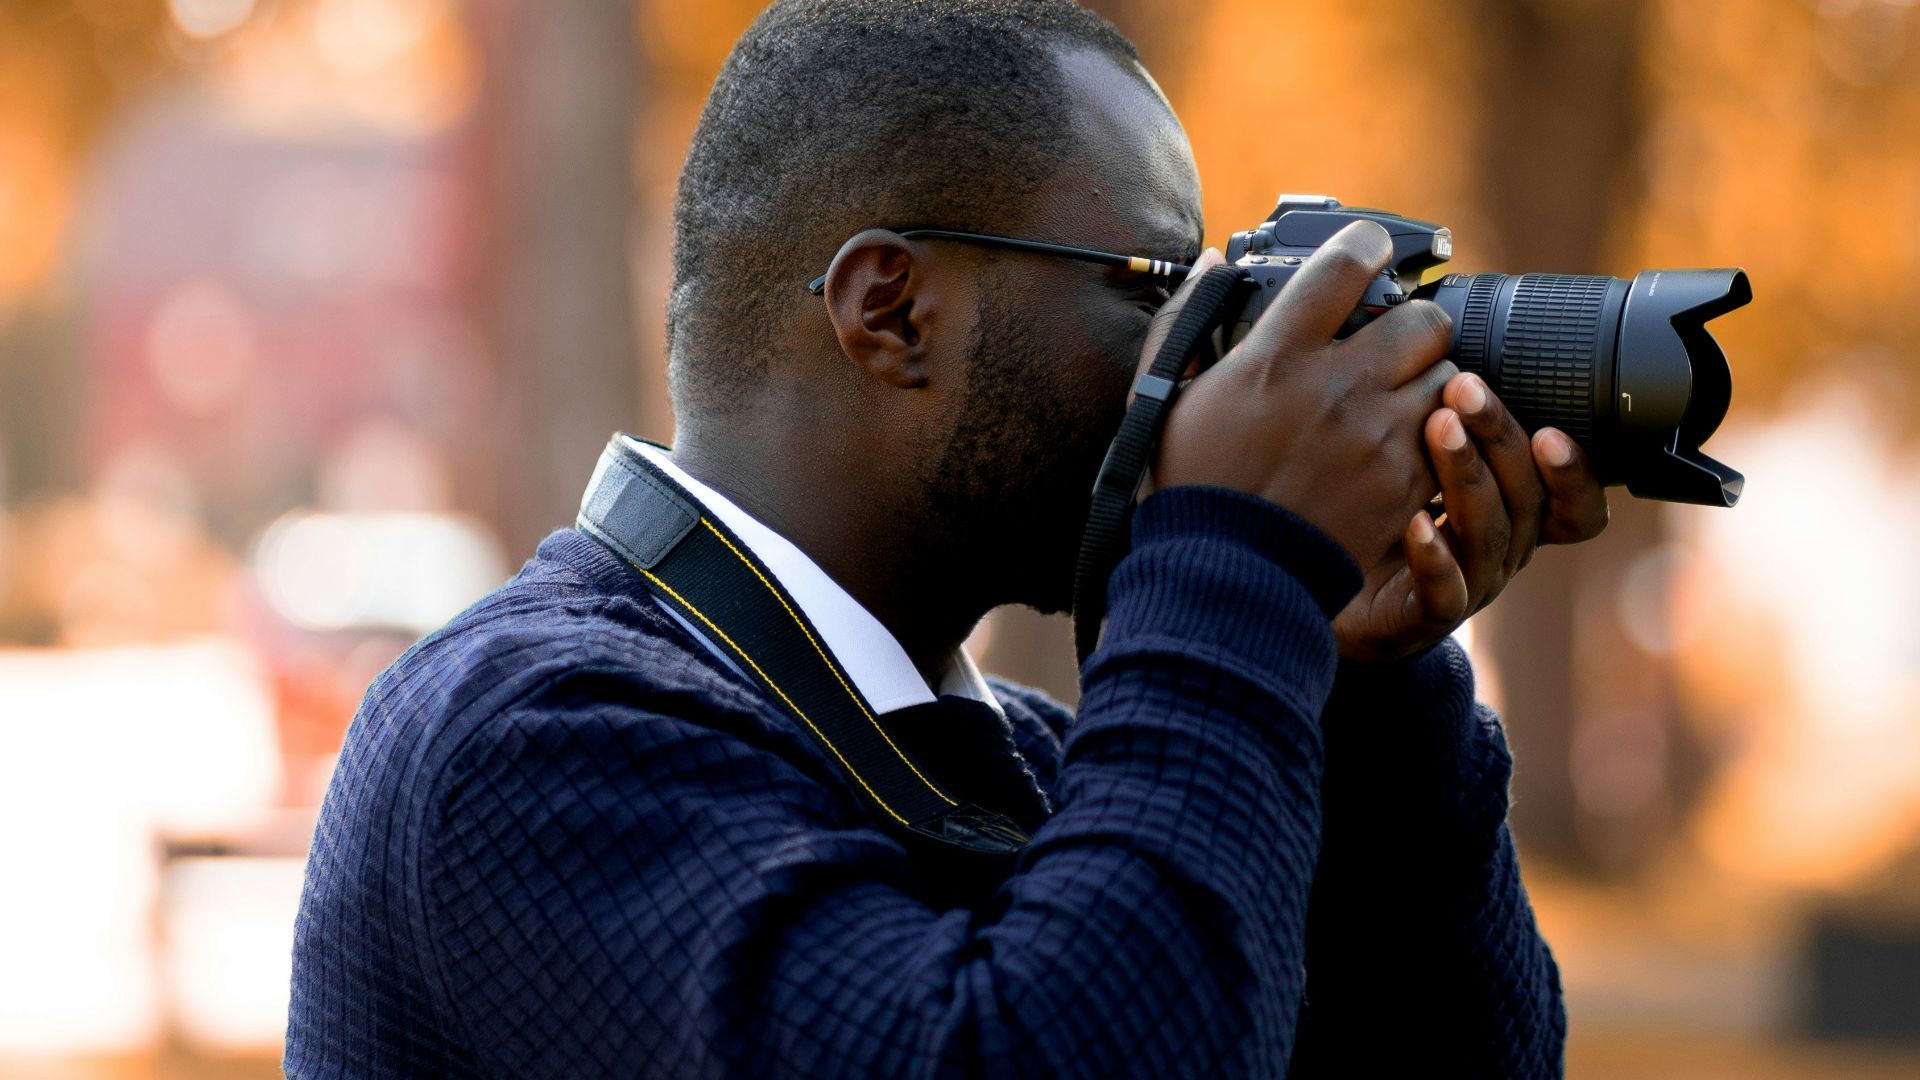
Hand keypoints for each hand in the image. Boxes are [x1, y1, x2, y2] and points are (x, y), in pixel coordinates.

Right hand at [1146, 221, 1456, 573]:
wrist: (1228, 576)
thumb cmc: (1191, 486)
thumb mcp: (1165, 396)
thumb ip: (1187, 320)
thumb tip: (1208, 263)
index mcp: (1275, 357)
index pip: (1344, 265)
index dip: (1366, 245)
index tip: (1371, 249)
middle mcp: (1335, 387)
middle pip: (1421, 319)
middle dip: (1411, 325)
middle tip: (1391, 344)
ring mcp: (1377, 437)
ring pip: (1446, 377)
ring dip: (1425, 383)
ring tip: (1395, 403)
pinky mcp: (1405, 484)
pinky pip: (1448, 438)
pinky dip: (1433, 438)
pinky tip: (1400, 448)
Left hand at [1331, 371, 1611, 662]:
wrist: (1316, 596)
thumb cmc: (1369, 519)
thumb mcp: (1408, 458)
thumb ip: (1437, 412)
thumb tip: (1437, 334)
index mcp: (1508, 512)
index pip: (1572, 500)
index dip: (1575, 472)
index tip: (1553, 427)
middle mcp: (1499, 548)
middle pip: (1527, 497)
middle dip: (1499, 437)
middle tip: (1463, 386)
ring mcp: (1466, 584)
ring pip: (1490, 535)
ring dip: (1467, 476)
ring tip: (1437, 427)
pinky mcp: (1423, 616)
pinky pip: (1445, 591)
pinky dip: (1434, 554)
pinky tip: (1414, 520)